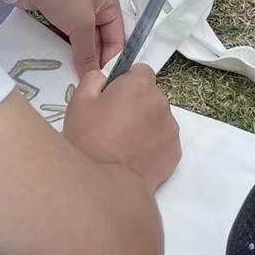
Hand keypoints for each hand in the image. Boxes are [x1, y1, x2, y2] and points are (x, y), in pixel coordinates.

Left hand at [25, 0, 125, 75]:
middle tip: (83, 86)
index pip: (117, 38)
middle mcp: (93, 5)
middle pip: (97, 40)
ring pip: (77, 39)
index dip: (111, 60)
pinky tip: (55, 64)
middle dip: (91, 61)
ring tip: (69, 80)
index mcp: (109, 3)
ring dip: (74, 56)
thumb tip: (92, 77)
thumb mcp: (82, 22)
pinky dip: (59, 47)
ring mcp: (72, 8)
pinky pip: (60, 35)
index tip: (101, 84)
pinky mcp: (53, 11)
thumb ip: (88, 52)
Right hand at [64, 66, 180, 191]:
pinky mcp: (175, 152)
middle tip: (115, 124)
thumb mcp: (79, 101)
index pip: (141, 71)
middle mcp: (161, 102)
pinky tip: (135, 156)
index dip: (127, 82)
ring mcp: (170, 128)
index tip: (115, 97)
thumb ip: (94, 79)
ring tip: (124, 143)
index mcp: (139, 85)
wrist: (105, 184)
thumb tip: (105, 78)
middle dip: (137, 104)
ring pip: (158, 118)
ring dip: (146, 124)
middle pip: (151, 95)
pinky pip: (164, 140)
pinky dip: (154, 145)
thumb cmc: (89, 139)